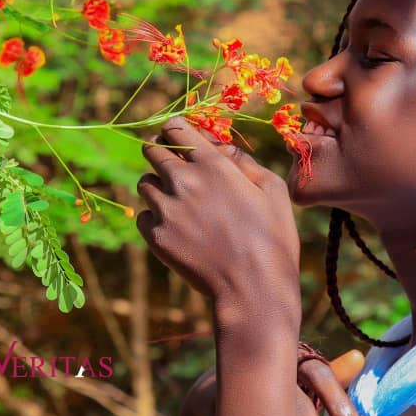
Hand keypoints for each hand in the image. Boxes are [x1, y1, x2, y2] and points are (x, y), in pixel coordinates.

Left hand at [136, 117, 300, 305]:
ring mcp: (166, 209)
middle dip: (161, 153)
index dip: (176, 130)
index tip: (180, 138)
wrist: (253, 287)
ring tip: (179, 203)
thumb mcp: (273, 190)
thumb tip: (221, 148)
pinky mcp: (156, 237)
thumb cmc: (272, 238)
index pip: (175, 128)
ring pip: (144, 183)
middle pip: (151, 150)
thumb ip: (244, 162)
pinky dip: (155, 218)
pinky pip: (143, 216)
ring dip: (158, 186)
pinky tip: (177, 228)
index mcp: (213, 164)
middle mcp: (183, 181)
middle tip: (174, 166)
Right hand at [180, 348, 366, 415]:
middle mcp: (270, 374)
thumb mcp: (303, 378)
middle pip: (298, 409)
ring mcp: (246, 393)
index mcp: (294, 362)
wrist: (215, 392)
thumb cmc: (274, 385)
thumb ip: (333, 373)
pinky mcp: (225, 411)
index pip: (319, 375)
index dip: (337, 403)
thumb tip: (360, 357)